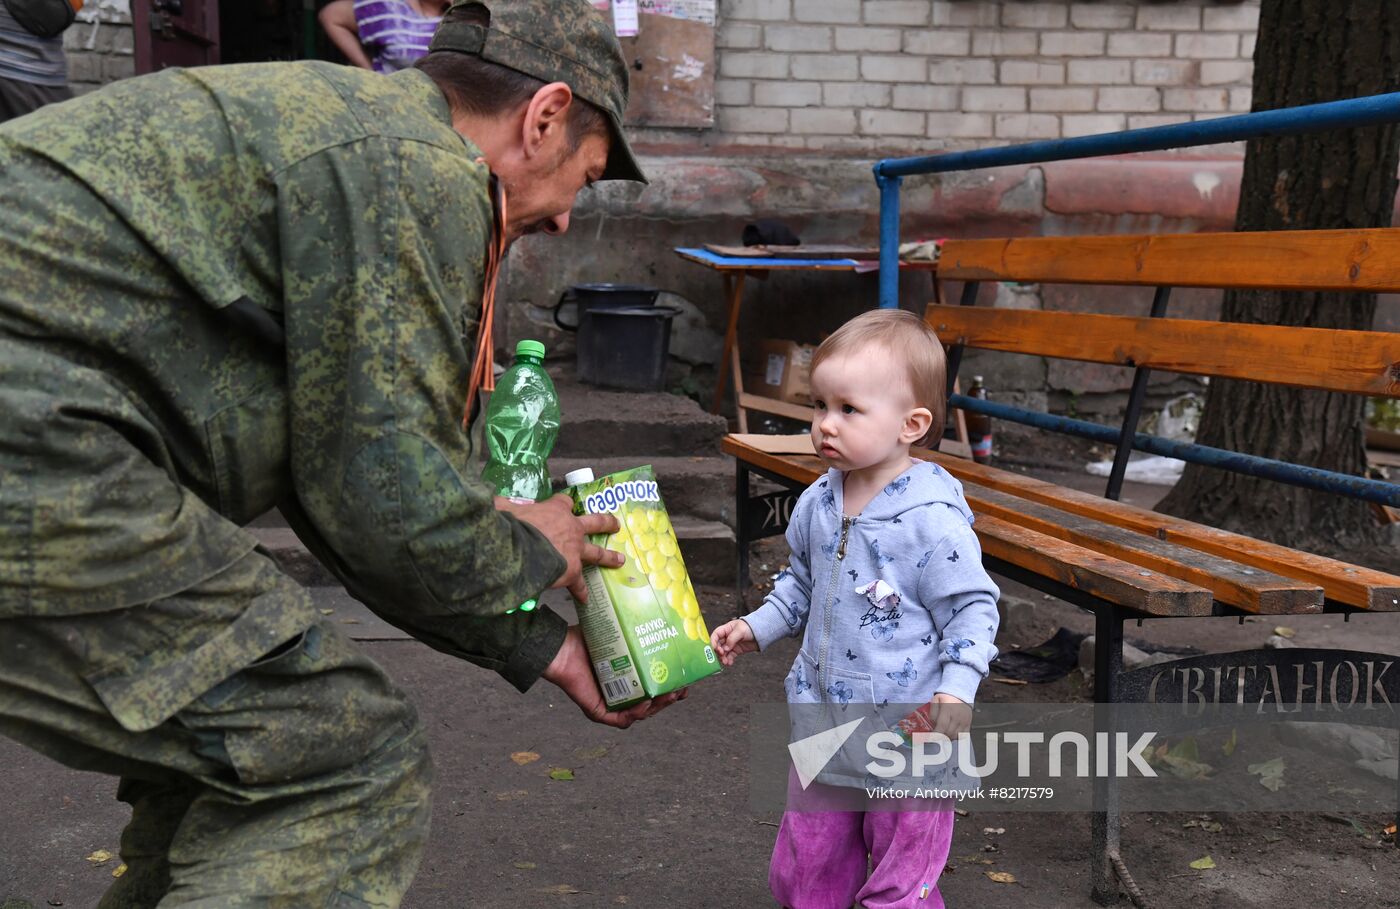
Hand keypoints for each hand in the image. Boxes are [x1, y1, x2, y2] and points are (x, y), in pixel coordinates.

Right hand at [505, 494, 622, 602]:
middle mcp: (571, 527)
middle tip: (616, 525)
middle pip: (595, 522)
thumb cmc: (510, 524)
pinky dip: (581, 592)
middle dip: (607, 523)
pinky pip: (579, 583)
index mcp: (555, 510)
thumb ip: (503, 505)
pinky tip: (585, 599)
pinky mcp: (572, 570)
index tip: (565, 505)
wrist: (519, 548)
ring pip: (597, 552)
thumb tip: (494, 502)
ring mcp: (575, 549)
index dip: (564, 504)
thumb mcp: (504, 507)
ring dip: (609, 557)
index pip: (565, 502)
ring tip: (620, 560)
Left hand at [542, 626, 686, 727]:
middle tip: (682, 689)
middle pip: (652, 703)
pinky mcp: (598, 712)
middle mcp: (619, 694)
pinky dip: (635, 714)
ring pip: (640, 713)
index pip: (653, 688)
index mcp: (627, 679)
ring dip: (658, 707)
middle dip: (670, 698)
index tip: (686, 681)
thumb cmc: (585, 639)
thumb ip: (636, 628)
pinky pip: (621, 720)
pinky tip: (645, 703)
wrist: (560, 647)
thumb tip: (658, 609)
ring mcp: (609, 705)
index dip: (671, 687)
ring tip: (670, 695)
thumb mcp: (618, 634)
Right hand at [709, 619, 757, 666]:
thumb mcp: (740, 630)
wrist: (761, 632)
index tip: (714, 649)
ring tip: (725, 662)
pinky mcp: (736, 650)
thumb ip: (732, 639)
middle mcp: (727, 637)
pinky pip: (730, 656)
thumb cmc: (750, 627)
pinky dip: (728, 660)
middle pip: (718, 645)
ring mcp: (731, 644)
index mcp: (726, 629)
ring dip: (723, 657)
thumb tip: (725, 648)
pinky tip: (729, 663)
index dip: (713, 641)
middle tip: (721, 655)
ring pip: (723, 652)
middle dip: (718, 651)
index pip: (715, 635)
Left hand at [929, 692, 971, 738]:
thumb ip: (933, 712)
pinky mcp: (969, 723)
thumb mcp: (935, 700)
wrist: (960, 691)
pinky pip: (963, 735)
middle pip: (948, 733)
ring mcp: (964, 720)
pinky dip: (956, 736)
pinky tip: (952, 732)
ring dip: (948, 737)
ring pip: (955, 735)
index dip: (936, 734)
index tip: (932, 738)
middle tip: (936, 734)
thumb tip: (933, 724)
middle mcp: (957, 716)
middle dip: (941, 736)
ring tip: (944, 732)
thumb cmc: (946, 697)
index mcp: (948, 709)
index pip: (942, 726)